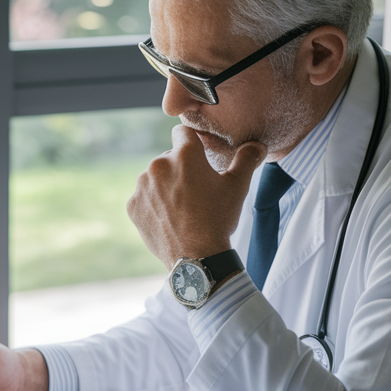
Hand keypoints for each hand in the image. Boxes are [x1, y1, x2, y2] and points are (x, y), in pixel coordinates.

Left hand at [127, 125, 265, 267]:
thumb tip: (257, 145)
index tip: (199, 157)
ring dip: (165, 187)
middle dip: (180, 169)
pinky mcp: (133, 206)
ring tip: (183, 208)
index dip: (193, 143)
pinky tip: (169, 218)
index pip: (183, 133)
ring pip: (155, 178)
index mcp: (184, 154)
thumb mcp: (238, 186)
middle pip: (169, 158)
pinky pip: (144, 198)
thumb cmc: (218, 219)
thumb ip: (247, 158)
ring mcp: (142, 186)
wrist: (197, 258)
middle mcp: (158, 165)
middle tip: (196, 192)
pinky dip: (153, 205)